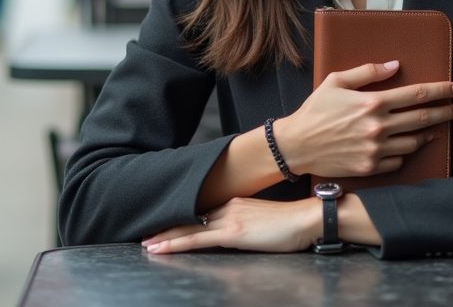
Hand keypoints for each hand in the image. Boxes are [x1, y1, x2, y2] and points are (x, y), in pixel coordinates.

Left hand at [142, 197, 319, 253]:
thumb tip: (236, 237)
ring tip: (147, 244)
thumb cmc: (292, 224)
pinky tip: (161, 249)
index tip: (165, 227)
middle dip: (166, 229)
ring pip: (188, 228)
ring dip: (165, 237)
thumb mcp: (263, 223)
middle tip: (146, 236)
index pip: (201, 214)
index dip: (181, 220)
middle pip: (190, 219)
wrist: (307, 219)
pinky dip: (175, 244)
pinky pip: (196, 238)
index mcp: (236, 204)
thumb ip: (246, 227)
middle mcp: (228, 207)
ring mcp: (229, 218)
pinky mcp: (233, 232)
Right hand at [273, 61, 452, 178]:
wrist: (296, 145)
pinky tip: (409, 144)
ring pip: (414, 142)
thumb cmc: (315, 110)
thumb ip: (368, 72)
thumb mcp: (337, 81)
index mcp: (372, 103)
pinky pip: (398, 161)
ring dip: (429, 133)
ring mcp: (376, 150)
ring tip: (435, 128)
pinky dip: (406, 152)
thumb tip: (394, 65)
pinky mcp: (370, 167)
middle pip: (422, 118)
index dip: (440, 91)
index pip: (416, 94)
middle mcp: (378, 127)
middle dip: (445, 112)